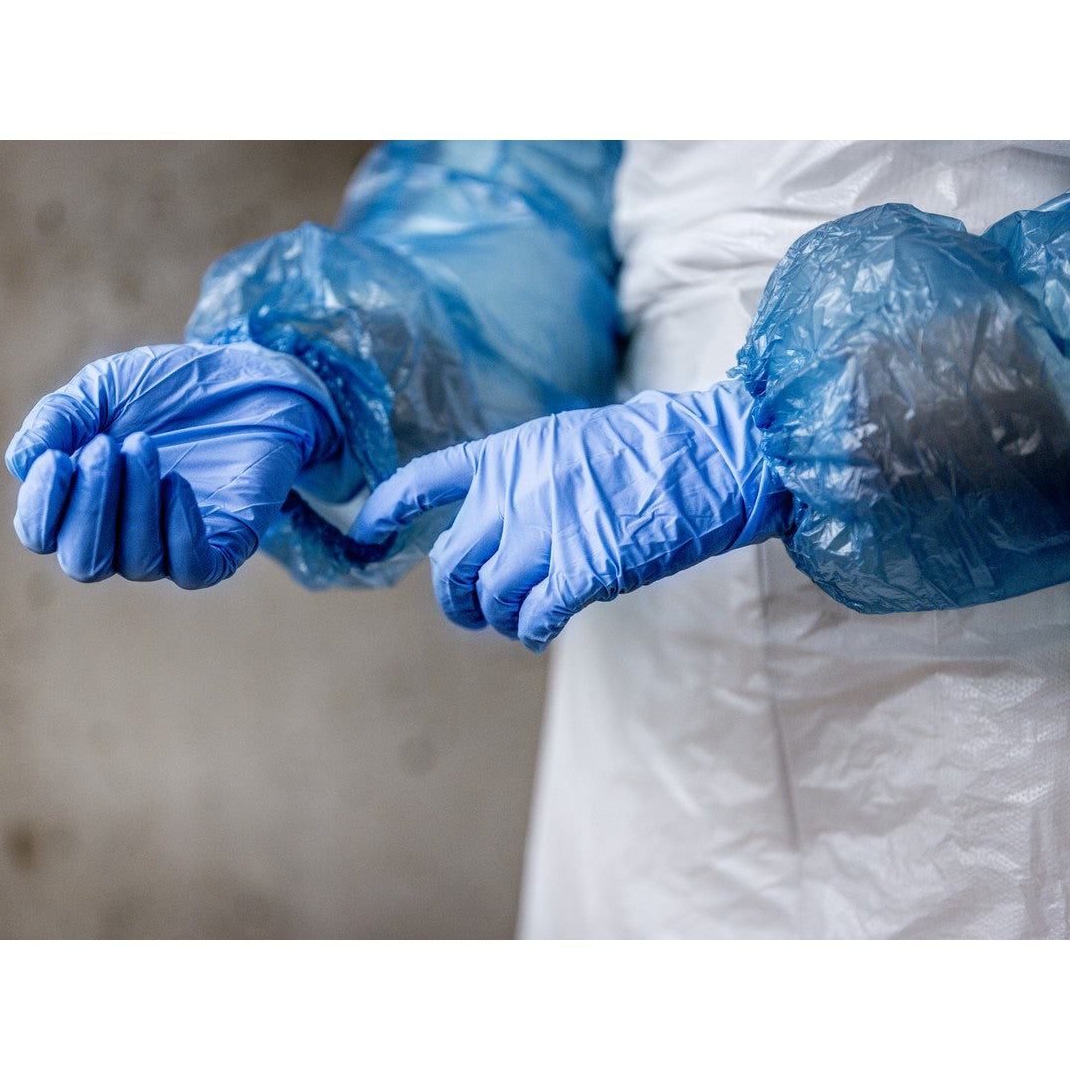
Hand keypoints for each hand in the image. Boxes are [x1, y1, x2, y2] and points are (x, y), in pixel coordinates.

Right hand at [5, 342, 343, 587]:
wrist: (247, 379)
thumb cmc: (168, 386)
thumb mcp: (103, 388)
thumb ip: (59, 420)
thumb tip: (19, 463)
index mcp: (79, 500)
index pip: (40, 534)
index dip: (41, 506)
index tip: (58, 458)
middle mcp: (120, 534)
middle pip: (84, 561)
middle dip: (91, 506)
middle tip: (109, 446)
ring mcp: (172, 543)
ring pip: (136, 561)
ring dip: (135, 504)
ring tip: (145, 446)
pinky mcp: (223, 545)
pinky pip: (193, 569)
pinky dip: (181, 531)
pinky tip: (178, 484)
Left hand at [349, 381, 791, 650]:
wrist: (710, 453)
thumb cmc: (650, 451)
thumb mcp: (568, 444)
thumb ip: (522, 483)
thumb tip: (493, 537)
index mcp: (507, 454)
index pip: (424, 481)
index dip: (387, 511)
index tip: (365, 533)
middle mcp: (515, 491)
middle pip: (449, 561)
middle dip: (453, 595)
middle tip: (471, 610)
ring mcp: (547, 530)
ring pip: (489, 596)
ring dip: (499, 618)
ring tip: (521, 618)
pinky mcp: (584, 568)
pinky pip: (534, 617)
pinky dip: (531, 631)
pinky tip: (543, 628)